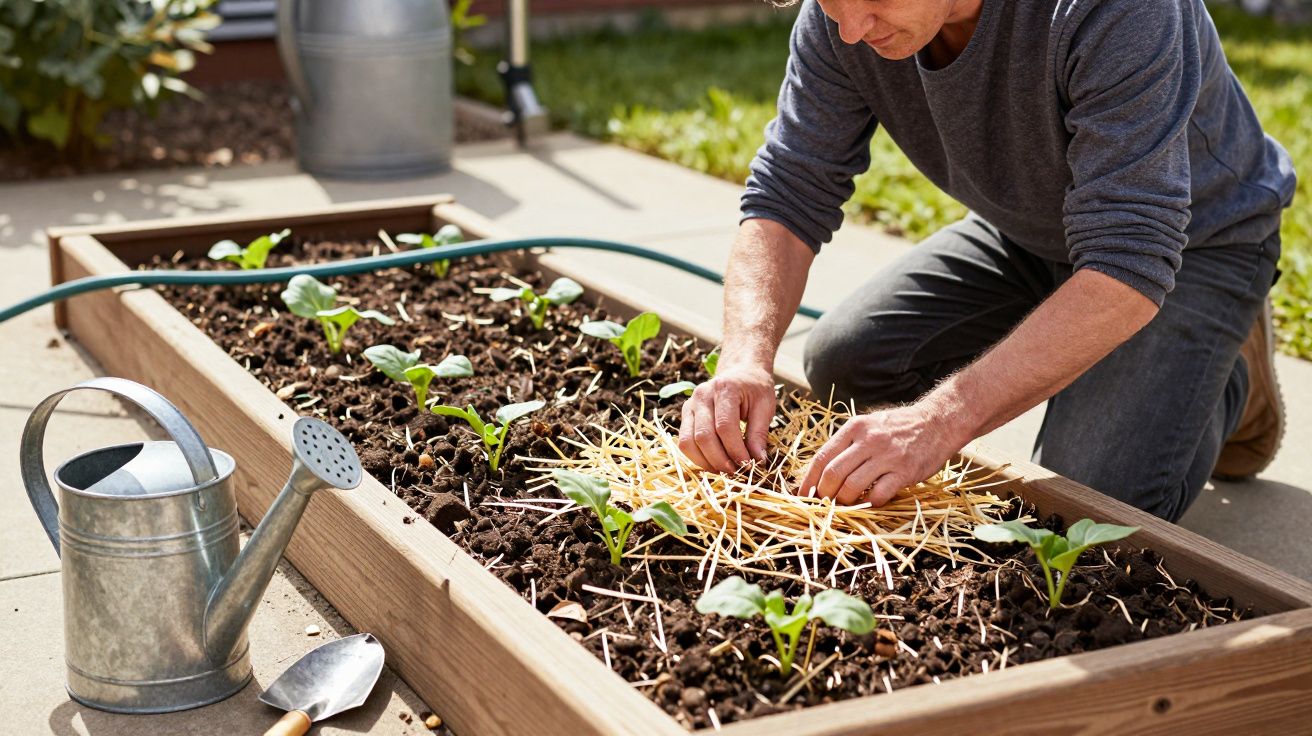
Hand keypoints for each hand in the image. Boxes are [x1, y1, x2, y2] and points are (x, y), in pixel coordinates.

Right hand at [678, 363, 775, 472]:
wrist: (740, 372)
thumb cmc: (755, 388)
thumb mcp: (765, 406)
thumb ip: (759, 433)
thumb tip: (758, 461)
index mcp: (725, 389)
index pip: (725, 426)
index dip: (736, 450)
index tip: (749, 465)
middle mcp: (702, 395)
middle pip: (703, 436)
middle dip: (720, 460)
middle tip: (737, 473)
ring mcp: (690, 404)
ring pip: (688, 442)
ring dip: (706, 462)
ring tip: (725, 471)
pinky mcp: (685, 414)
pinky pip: (684, 442)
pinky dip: (697, 458)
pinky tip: (714, 463)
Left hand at [799, 401, 965, 505]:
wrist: (938, 422)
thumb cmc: (899, 426)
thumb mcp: (869, 424)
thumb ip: (847, 444)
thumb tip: (821, 471)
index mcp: (855, 427)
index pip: (822, 457)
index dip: (808, 480)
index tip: (803, 494)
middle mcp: (868, 440)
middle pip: (833, 473)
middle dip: (823, 494)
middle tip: (824, 503)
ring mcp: (887, 455)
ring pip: (852, 486)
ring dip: (844, 501)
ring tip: (845, 504)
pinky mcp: (904, 471)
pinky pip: (879, 494)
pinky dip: (870, 503)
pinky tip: (871, 501)